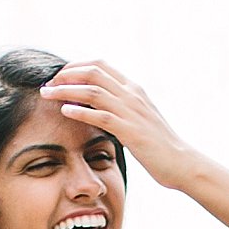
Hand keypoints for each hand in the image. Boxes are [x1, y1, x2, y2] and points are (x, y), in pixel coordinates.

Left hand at [45, 62, 209, 192]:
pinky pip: (101, 116)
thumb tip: (98, 106)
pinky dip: (80, 111)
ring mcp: (132, 112)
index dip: (76, 66)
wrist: (182, 163)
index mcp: (134, 89)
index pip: (100, 65)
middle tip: (48, 84)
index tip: (59, 76)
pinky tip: (64, 111)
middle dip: (66, 75)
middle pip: (93, 72)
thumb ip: (121, 108)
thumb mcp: (140, 118)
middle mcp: (132, 95)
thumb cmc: (159, 145)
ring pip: (92, 91)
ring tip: (47, 94)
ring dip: (66, 90)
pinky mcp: (130, 131)